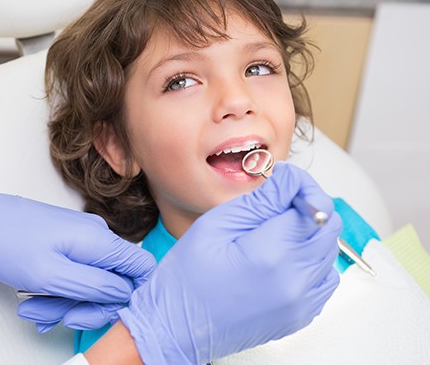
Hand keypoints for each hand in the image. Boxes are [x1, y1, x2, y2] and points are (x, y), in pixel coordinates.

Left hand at [0, 190, 155, 330]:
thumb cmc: (11, 242)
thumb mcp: (52, 275)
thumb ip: (95, 286)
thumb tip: (125, 293)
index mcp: (101, 241)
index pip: (143, 266)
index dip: (133, 294)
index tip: (106, 310)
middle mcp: (100, 238)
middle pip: (115, 282)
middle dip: (88, 306)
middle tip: (62, 317)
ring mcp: (87, 240)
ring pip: (94, 282)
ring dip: (68, 302)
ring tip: (36, 308)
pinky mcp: (74, 244)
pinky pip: (79, 274)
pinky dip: (62, 291)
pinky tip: (40, 299)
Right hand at [118, 162, 341, 363]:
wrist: (178, 327)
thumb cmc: (187, 277)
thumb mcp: (218, 223)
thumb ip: (261, 200)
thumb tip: (291, 179)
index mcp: (271, 254)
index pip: (317, 206)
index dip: (302, 187)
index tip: (285, 184)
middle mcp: (294, 282)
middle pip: (330, 226)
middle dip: (308, 206)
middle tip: (277, 206)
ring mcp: (301, 303)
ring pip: (329, 250)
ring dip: (309, 232)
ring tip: (275, 232)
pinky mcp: (300, 315)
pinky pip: (324, 277)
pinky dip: (311, 259)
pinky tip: (283, 257)